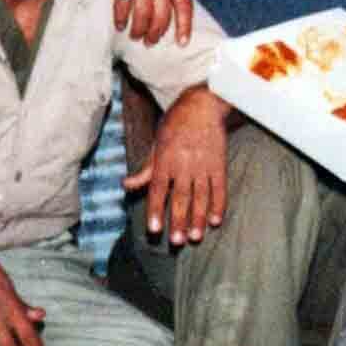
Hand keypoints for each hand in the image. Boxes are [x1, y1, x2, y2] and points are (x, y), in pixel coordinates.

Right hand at [102, 0, 192, 45]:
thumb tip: (175, 8)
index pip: (183, 3)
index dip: (184, 26)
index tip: (182, 43)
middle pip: (161, 13)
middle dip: (157, 32)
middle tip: (151, 42)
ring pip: (142, 12)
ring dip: (139, 29)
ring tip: (136, 35)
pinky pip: (122, 4)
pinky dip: (121, 18)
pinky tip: (120, 24)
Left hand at [124, 86, 228, 245]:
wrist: (202, 104)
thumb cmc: (175, 124)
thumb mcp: (156, 143)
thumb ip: (145, 169)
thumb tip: (126, 186)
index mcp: (165, 159)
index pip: (158, 189)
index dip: (156, 209)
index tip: (154, 229)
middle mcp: (184, 164)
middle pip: (180, 197)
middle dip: (178, 220)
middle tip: (176, 241)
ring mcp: (203, 164)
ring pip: (201, 196)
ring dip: (198, 218)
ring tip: (195, 236)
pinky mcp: (219, 163)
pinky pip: (219, 188)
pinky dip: (219, 205)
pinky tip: (216, 220)